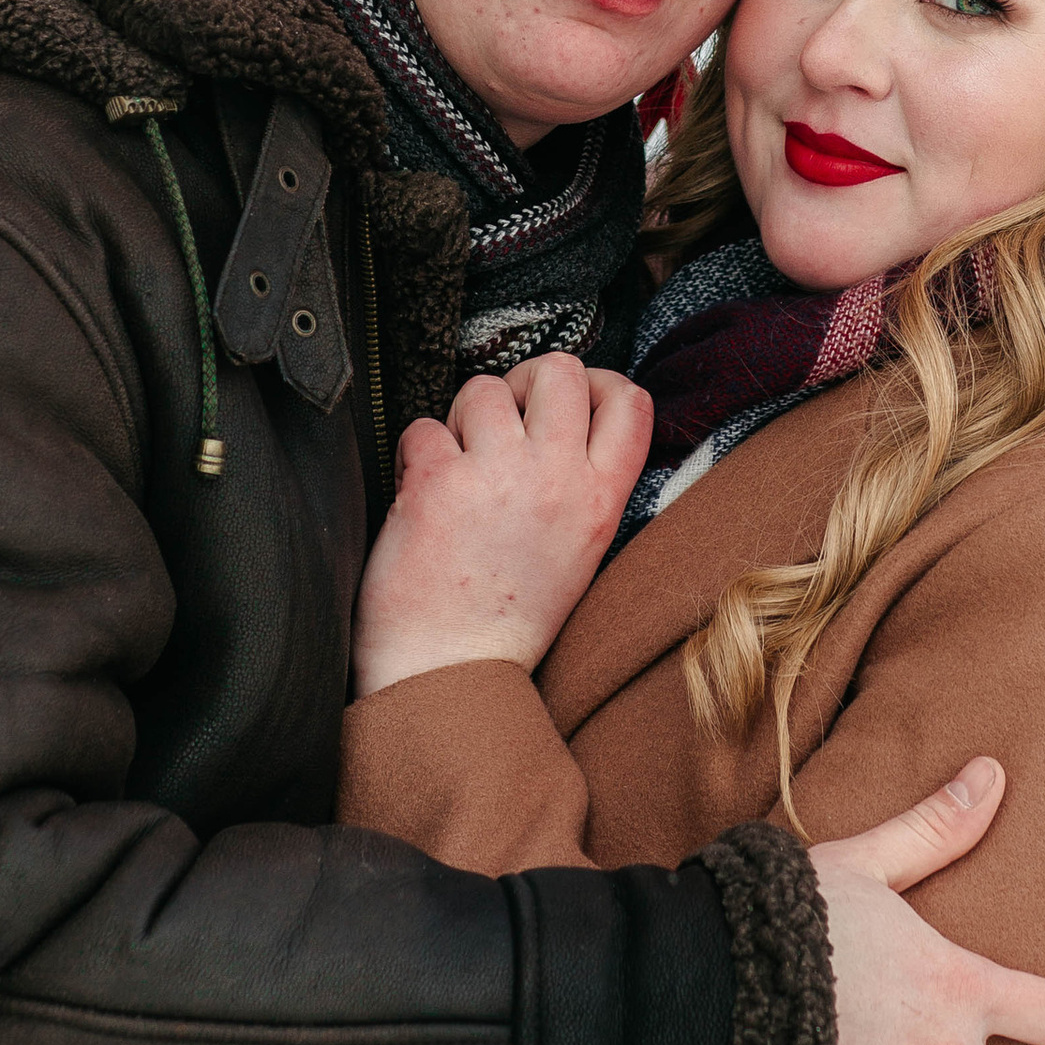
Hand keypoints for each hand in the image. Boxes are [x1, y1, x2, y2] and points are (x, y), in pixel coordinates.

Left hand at [351, 355, 653, 699]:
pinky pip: (423, 427)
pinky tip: (420, 493)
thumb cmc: (506, 620)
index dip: (598, 381)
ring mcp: (498, 476)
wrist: (449, 676)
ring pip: (483, 387)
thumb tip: (561, 420)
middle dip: (523, 381)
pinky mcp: (438, 482)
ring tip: (456, 468)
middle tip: (500, 418)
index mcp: (599, 501)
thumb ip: (580, 487)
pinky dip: (414, 454)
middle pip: (559, 368)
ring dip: (461, 420)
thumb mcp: (578, 552)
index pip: (630, 400)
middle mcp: (557, 480)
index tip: (567, 398)